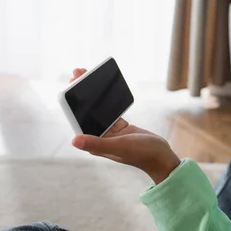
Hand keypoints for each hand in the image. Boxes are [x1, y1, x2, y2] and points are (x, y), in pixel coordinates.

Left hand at [69, 68, 180, 183]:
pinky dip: (106, 100)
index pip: (79, 121)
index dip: (72, 104)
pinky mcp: (121, 128)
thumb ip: (98, 144)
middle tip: (77, 73)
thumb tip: (74, 140)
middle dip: (81, 94)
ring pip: (97, 110)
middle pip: (86, 113)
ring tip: (87, 76)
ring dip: (92, 95)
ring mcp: (110, 133)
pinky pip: (110, 111)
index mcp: (95, 144)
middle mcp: (100, 138)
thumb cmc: (142, 154)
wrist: (161, 157)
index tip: (70, 85)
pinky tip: (104, 90)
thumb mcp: (120, 146)